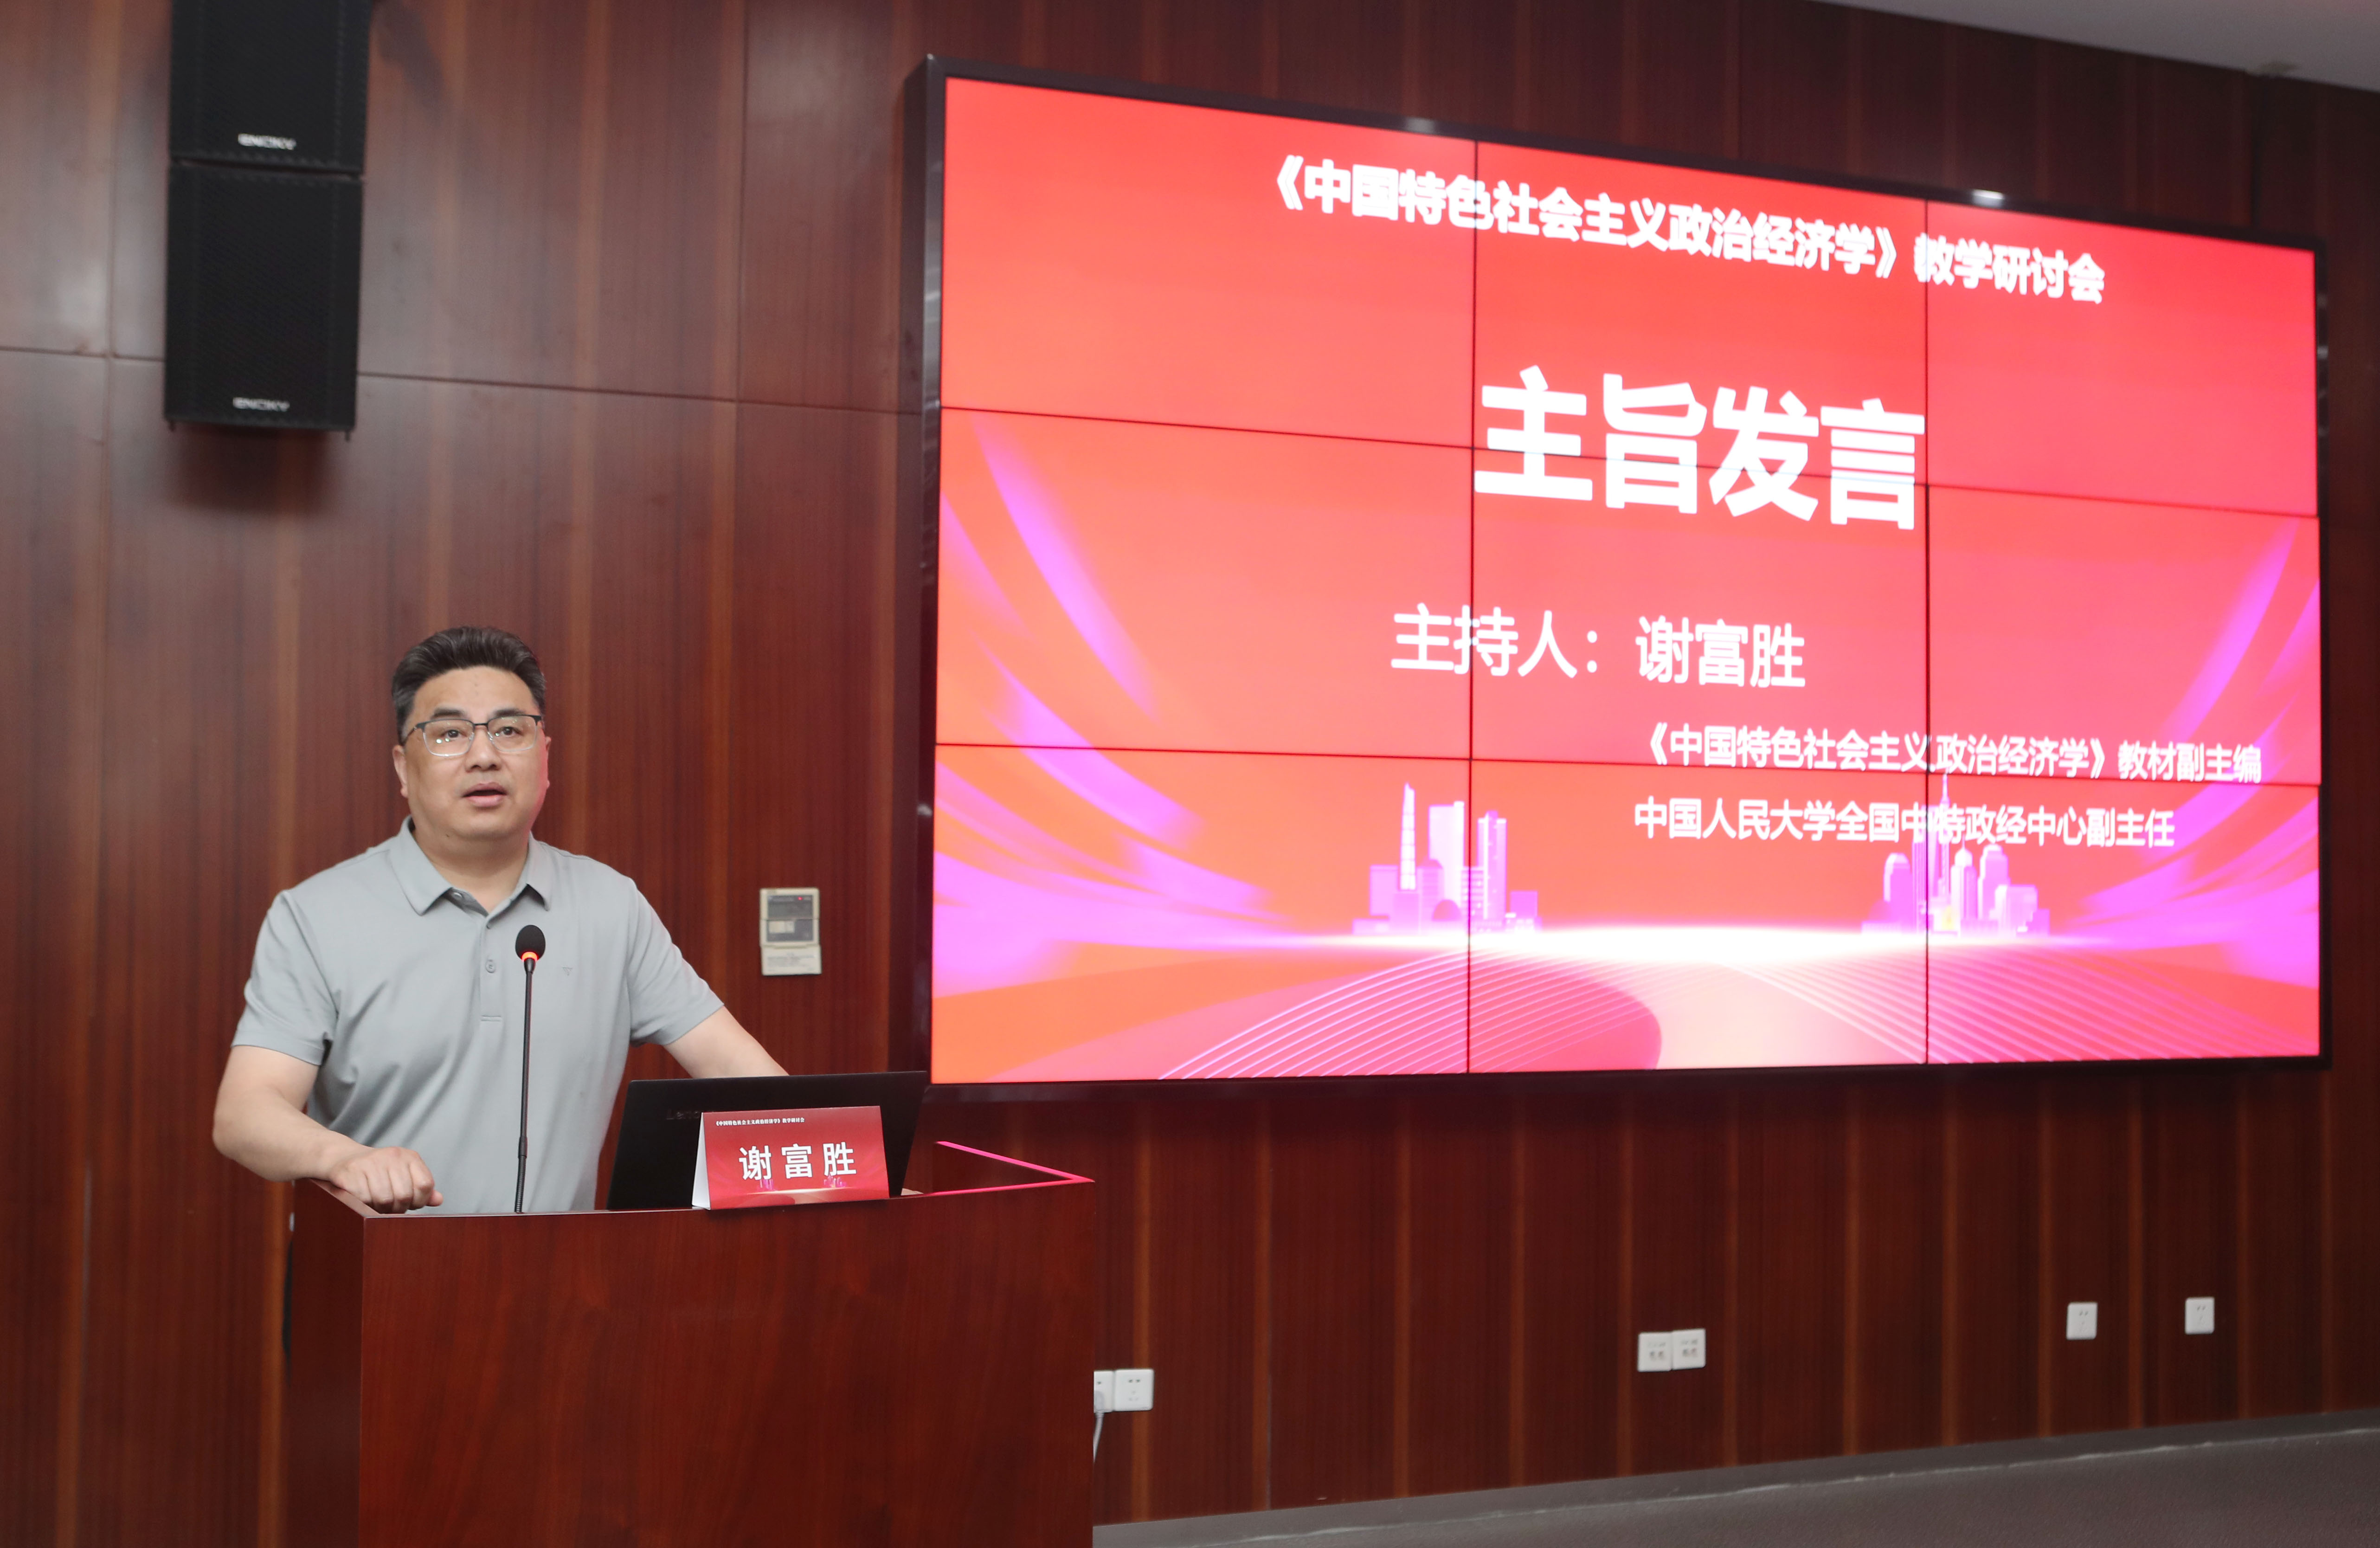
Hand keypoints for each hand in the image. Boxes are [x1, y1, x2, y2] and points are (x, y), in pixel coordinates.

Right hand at [328, 1146, 442, 1212]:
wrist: (344, 1159)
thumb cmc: (378, 1172)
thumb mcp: (403, 1175)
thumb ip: (421, 1188)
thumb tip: (438, 1200)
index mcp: (410, 1157)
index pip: (425, 1185)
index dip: (418, 1201)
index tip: (409, 1204)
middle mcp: (393, 1155)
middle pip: (404, 1195)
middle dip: (397, 1208)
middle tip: (389, 1207)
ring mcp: (371, 1162)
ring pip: (384, 1199)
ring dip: (379, 1208)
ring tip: (375, 1204)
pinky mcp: (351, 1171)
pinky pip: (363, 1198)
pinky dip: (363, 1204)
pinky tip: (361, 1199)